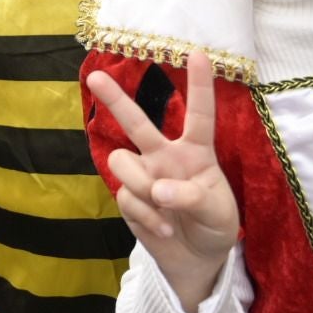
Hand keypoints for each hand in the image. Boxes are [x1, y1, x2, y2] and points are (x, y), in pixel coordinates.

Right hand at [85, 52, 239, 312]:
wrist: (196, 259)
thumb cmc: (213, 224)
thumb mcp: (217, 212)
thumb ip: (192, 196)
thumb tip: (158, 190)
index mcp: (196, 152)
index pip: (199, 114)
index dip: (200, 85)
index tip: (198, 53)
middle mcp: (166, 156)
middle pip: (138, 122)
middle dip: (115, 100)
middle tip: (95, 77)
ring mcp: (144, 175)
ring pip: (123, 163)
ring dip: (142, 186)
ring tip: (163, 208)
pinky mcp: (129, 198)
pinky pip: (126, 197)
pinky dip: (146, 216)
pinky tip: (162, 227)